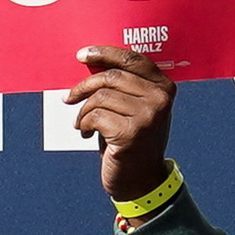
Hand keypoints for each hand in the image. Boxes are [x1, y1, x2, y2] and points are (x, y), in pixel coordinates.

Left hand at [67, 50, 174, 200]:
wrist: (141, 180)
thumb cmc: (132, 139)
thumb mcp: (136, 108)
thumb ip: (125, 86)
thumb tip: (91, 62)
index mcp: (164, 87)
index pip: (132, 59)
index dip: (104, 53)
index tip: (82, 56)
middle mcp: (160, 99)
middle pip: (111, 77)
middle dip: (84, 86)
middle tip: (69, 97)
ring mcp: (148, 116)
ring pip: (100, 97)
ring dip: (83, 111)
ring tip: (81, 123)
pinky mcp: (131, 133)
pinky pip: (95, 116)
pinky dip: (84, 124)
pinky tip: (86, 133)